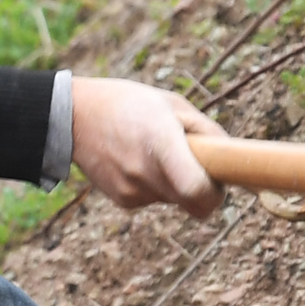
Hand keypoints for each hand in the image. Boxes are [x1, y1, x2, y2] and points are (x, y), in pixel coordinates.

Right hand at [69, 76, 223, 215]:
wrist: (72, 116)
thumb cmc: (129, 103)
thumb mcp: (171, 104)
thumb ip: (206, 131)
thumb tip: (232, 158)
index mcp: (160, 141)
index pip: (196, 191)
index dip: (215, 195)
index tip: (219, 183)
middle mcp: (144, 171)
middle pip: (191, 201)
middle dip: (201, 188)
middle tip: (195, 162)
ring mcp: (130, 190)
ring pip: (173, 199)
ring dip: (175, 183)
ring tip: (154, 152)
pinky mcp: (122, 200)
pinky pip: (153, 198)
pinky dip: (154, 184)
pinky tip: (136, 160)